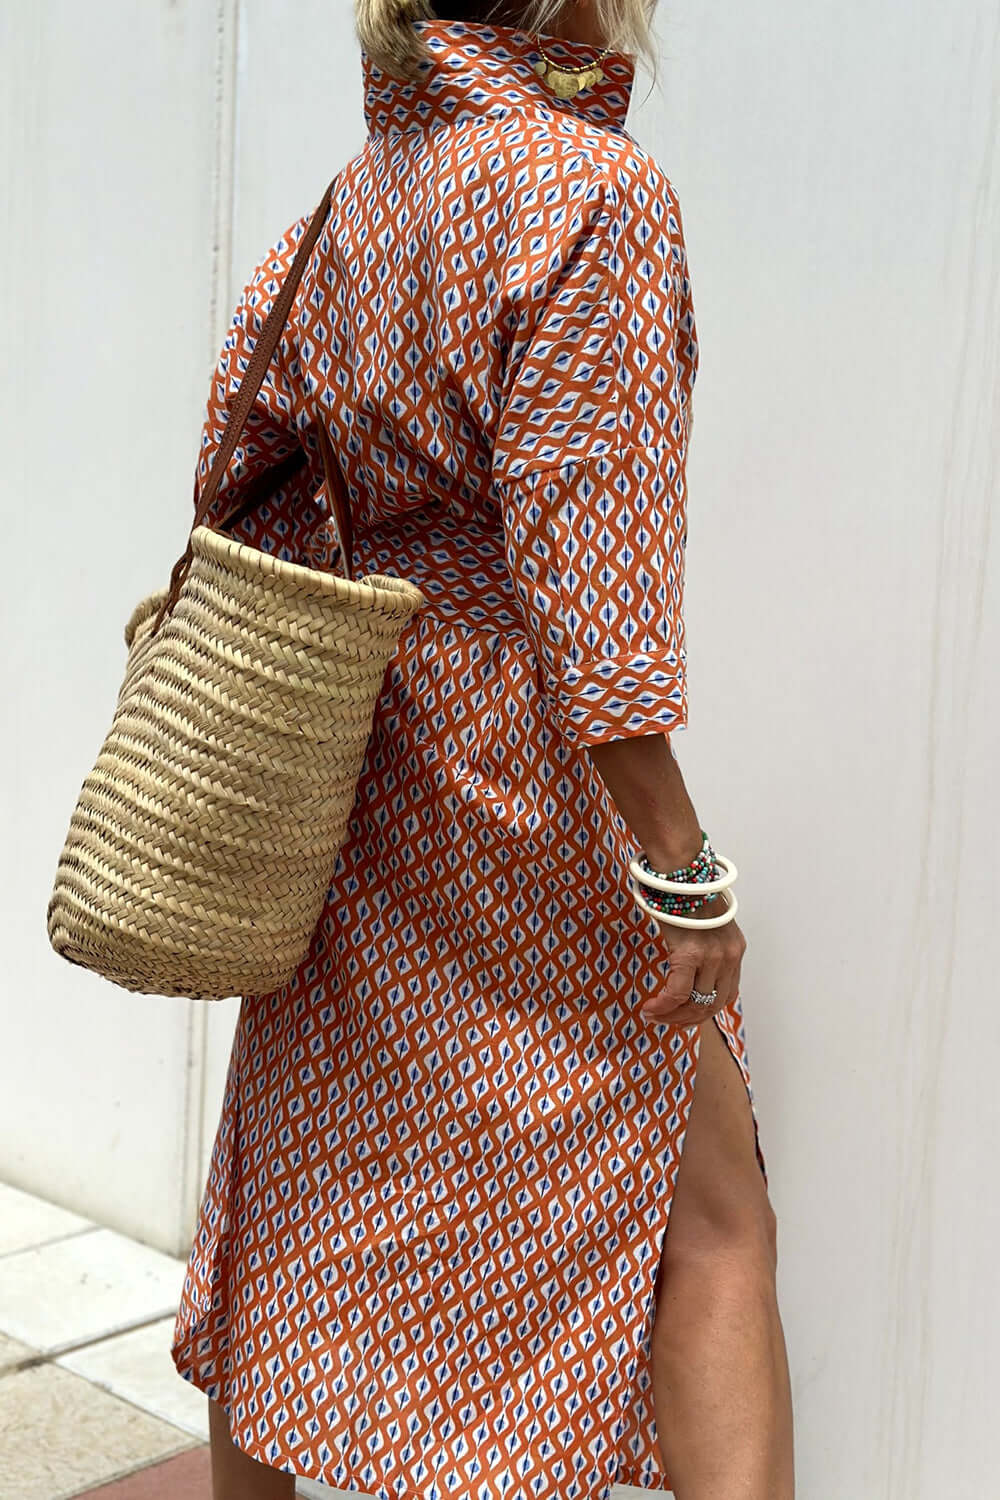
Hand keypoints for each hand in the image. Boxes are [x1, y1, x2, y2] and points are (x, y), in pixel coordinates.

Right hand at [640, 892, 745, 1027]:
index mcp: (734, 949)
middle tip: (664, 1021)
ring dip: (672, 1016)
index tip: (682, 1016)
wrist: (679, 870)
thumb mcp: (704, 924)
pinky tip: (649, 1008)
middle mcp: (729, 955)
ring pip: (695, 1003)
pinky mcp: (692, 954)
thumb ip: (704, 946)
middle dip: (686, 1019)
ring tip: (652, 1015)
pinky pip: (678, 992)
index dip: (704, 1011)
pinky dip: (663, 1006)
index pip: (726, 995)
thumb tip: (686, 968)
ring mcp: (713, 956)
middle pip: (712, 1004)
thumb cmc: (685, 893)